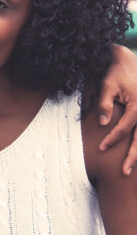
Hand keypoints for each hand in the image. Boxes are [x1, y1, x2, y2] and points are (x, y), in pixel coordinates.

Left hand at [98, 44, 136, 174]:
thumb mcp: (107, 85)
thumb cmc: (116, 74)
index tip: (101, 149)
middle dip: (133, 156)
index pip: (124, 128)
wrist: (128, 62)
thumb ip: (104, 103)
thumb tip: (102, 123)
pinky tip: (136, 157)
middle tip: (124, 172)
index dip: (112, 139)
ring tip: (131, 169)